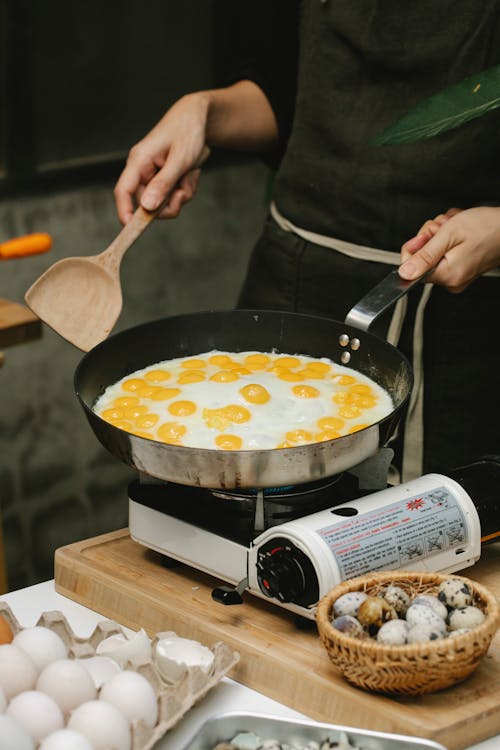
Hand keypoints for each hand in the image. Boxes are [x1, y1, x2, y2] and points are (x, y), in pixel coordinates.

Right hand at [114, 92, 210, 223]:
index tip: (132, 229)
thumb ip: (163, 184)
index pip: (123, 191)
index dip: (125, 212)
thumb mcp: (179, 159)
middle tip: (183, 193)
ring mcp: (154, 175)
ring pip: (164, 202)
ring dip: (181, 195)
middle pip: (147, 203)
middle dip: (168, 204)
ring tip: (189, 175)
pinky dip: (186, 189)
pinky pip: (175, 196)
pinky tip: (191, 172)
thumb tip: (147, 207)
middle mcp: (143, 170)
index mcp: (139, 161)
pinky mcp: (166, 178)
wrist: (200, 118)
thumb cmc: (187, 131)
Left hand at [399, 206, 499, 292]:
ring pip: (433, 252)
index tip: (426, 236)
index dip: (414, 248)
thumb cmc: (487, 227)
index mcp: (447, 275)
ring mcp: (458, 276)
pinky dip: (448, 238)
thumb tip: (405, 272)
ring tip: (455, 228)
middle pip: (422, 259)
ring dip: (440, 235)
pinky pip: (444, 253)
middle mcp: (452, 280)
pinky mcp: (462, 269)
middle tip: (445, 228)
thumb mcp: (449, 235)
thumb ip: (424, 255)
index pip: (411, 270)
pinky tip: (459, 232)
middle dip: (430, 237)